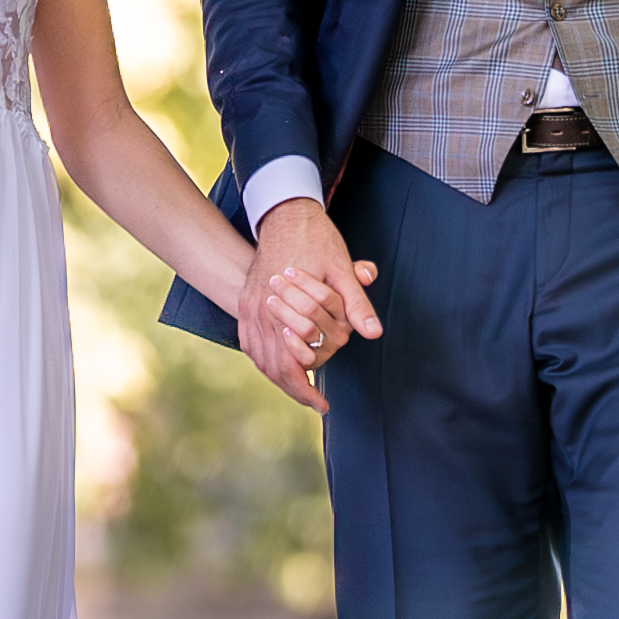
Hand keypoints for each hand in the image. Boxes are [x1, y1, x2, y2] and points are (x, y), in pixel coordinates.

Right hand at [241, 198, 382, 415]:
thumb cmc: (316, 240)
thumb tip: (374, 333)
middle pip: (271, 367)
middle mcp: (259, 310)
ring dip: (278, 377)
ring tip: (299, 389)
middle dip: (293, 389)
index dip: (306, 389)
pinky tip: (276, 366)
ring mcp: (248, 306)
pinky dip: (263, 359)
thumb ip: (356, 304)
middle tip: (313, 402)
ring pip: (258, 357)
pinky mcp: (245, 301)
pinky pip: (249, 342)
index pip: (290, 364)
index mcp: (282, 306)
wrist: (284, 213)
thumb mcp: (342, 269)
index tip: (323, 404)